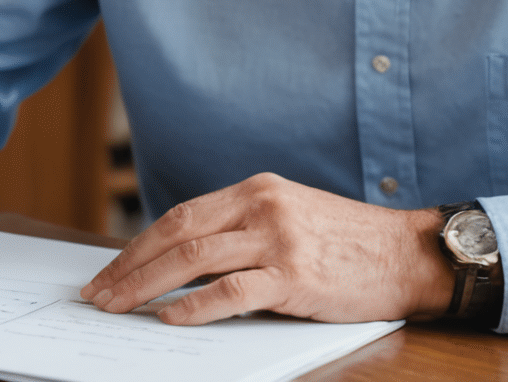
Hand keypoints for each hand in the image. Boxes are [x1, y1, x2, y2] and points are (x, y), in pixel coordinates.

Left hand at [78, 173, 451, 324]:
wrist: (408, 254)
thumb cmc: (349, 243)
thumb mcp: (291, 216)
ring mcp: (278, 239)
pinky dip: (195, 306)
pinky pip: (231, 291)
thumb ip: (243, 230)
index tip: (110, 271)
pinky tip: (169, 318)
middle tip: (99, 294)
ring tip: (119, 308)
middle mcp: (262, 206)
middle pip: (177, 234)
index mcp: (256, 189)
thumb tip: (182, 264)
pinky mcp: (295, 275)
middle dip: (129, 267)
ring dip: (146, 286)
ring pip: (194, 259)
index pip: (180, 215)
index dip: (138, 245)